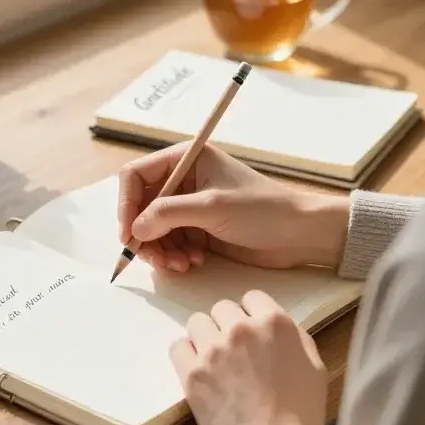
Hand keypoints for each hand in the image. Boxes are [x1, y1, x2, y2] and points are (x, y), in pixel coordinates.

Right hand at [118, 143, 348, 272]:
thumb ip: (169, 214)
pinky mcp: (197, 229)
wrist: (298, 234)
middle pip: (140, 207)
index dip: (126, 205)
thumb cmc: (262, 210)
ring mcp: (189, 206)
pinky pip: (169, 243)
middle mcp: (183, 180)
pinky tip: (191, 263)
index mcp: (185, 159)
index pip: (136, 176)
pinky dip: (173, 256)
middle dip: (144, 235)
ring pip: (152, 229)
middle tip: (156, 259)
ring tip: (180, 265)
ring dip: (159, 250)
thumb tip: (135, 228)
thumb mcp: (212, 207)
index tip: (128, 235)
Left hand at [171, 291, 327, 424]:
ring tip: (214, 359)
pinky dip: (185, 355)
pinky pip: (177, 346)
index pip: (252, 297)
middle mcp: (241, 328)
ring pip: (197, 322)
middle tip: (235, 351)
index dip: (252, 314)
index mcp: (274, 322)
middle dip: (228, 325)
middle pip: (223, 308)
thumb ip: (295, 337)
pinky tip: (198, 369)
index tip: (253, 333)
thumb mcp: (315, 366)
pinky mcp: (191, 372)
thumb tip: (275, 326)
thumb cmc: (301, 413)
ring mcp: (213, 349)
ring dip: (205, 336)